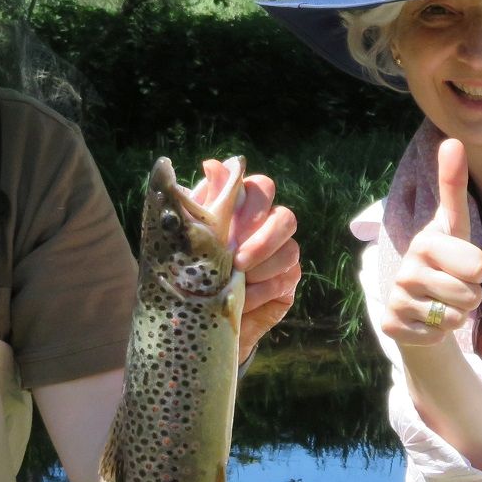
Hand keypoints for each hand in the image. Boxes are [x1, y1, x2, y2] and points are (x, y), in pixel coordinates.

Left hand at [194, 158, 299, 361]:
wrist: (195, 318)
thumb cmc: (190, 268)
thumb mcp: (191, 235)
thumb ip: (205, 202)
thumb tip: (212, 164)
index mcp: (243, 209)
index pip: (262, 188)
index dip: (254, 203)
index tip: (233, 225)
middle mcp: (267, 227)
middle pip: (285, 217)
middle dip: (262, 240)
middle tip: (237, 261)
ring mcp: (282, 254)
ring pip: (290, 250)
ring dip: (261, 268)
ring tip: (238, 282)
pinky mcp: (287, 282)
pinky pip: (285, 279)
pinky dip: (262, 290)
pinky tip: (244, 300)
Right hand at [382, 138, 481, 346]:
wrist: (416, 302)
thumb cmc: (444, 260)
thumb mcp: (455, 225)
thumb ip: (453, 186)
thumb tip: (452, 140)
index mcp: (426, 241)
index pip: (476, 265)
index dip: (478, 270)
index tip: (467, 264)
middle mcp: (406, 267)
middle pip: (469, 295)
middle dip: (471, 296)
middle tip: (454, 287)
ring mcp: (396, 297)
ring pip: (454, 318)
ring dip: (457, 316)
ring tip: (442, 303)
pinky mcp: (391, 324)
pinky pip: (435, 336)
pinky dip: (438, 334)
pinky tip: (426, 321)